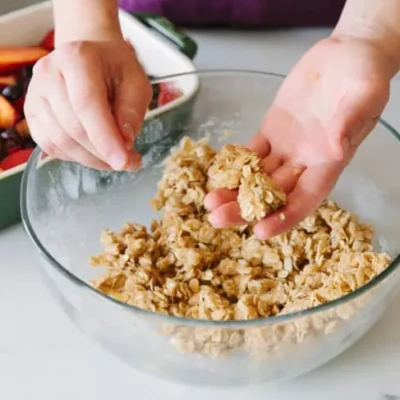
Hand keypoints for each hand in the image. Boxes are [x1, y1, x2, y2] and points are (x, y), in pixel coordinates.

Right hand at [24, 38, 151, 170]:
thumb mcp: (136, 84)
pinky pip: (51, 146)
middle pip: (73, 127)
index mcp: (77, 58)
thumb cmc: (115, 70)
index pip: (87, 104)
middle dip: (103, 153)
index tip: (124, 162)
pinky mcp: (32, 113)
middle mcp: (49, 73)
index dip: (105, 138)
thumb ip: (132, 112)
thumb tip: (124, 144)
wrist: (90, 59)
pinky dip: (76, 157)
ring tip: (115, 158)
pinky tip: (94, 153)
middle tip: (129, 162)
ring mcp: (35, 94)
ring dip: (92, 158)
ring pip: (61, 141)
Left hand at [205, 36, 391, 238]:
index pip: (306, 198)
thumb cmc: (365, 74)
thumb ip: (350, 121)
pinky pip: (251, 151)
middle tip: (217, 219)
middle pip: (273, 194)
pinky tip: (217, 173)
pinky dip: (234, 163)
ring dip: (233, 190)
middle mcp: (305, 161)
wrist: (347, 54)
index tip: (260, 231)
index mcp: (329, 161)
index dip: (284, 217)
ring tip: (208, 202)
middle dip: (246, 209)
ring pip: (257, 176)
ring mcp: (287, 147)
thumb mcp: (365, 94)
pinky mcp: (273, 130)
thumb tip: (336, 148)